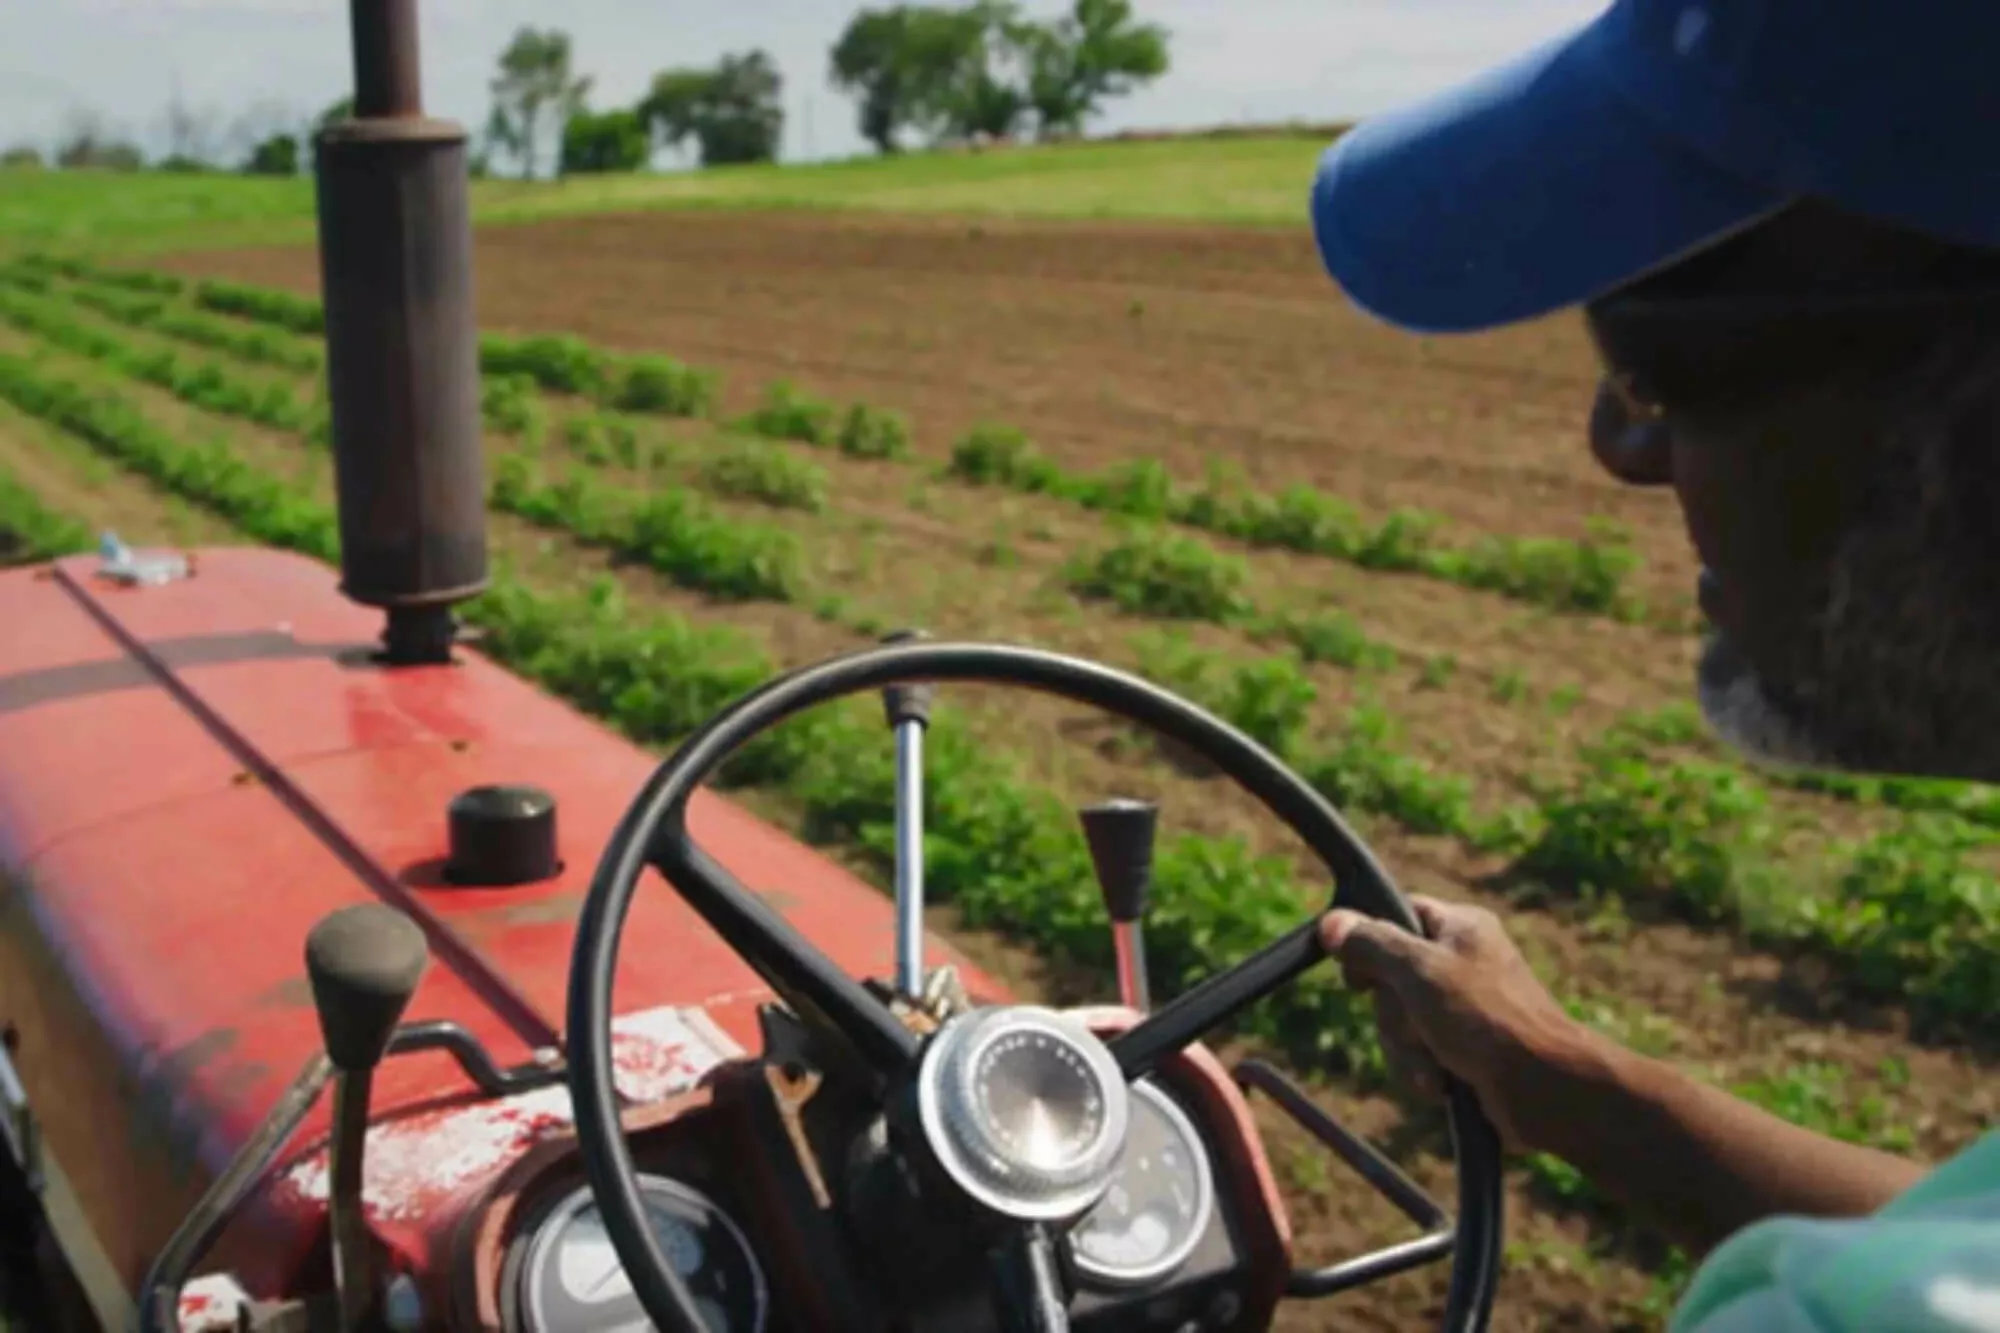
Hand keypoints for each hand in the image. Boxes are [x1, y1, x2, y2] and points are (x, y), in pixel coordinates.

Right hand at [1318, 895, 1593, 1150]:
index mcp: (1461, 928)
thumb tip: (1332, 924)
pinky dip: (1422, 1070)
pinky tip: (1441, 1084)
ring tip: (1434, 1065)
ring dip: (1406, 1050)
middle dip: (1393, 1015)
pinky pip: (1417, 1053)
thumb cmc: (1487, 1018)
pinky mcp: (1464, 1049)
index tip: (1358, 975)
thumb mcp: (1419, 970)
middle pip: (1389, 977)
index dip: (1370, 941)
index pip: (1397, 914)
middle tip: (1415, 1026)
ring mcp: (1463, 1008)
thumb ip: (1372, 944)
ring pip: (1399, 1021)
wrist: (1544, 1088)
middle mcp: (1462, 962)